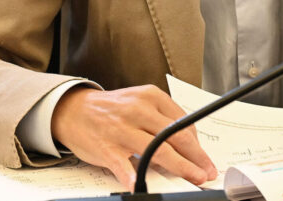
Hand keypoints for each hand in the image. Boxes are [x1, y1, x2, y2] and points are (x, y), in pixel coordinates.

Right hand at [51, 84, 217, 189]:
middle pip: (175, 136)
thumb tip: (188, 147)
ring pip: (157, 149)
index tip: (206, 160)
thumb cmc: (112, 110)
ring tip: (192, 177)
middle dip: (196, 157)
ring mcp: (121, 128)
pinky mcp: (106, 147)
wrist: (74, 110)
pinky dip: (132, 176)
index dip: (198, 145)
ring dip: (179, 167)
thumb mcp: (140, 103)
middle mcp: (138, 109)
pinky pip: (122, 164)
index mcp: (150, 96)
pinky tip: (140, 185)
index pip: (183, 122)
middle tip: (207, 172)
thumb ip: (162, 120)